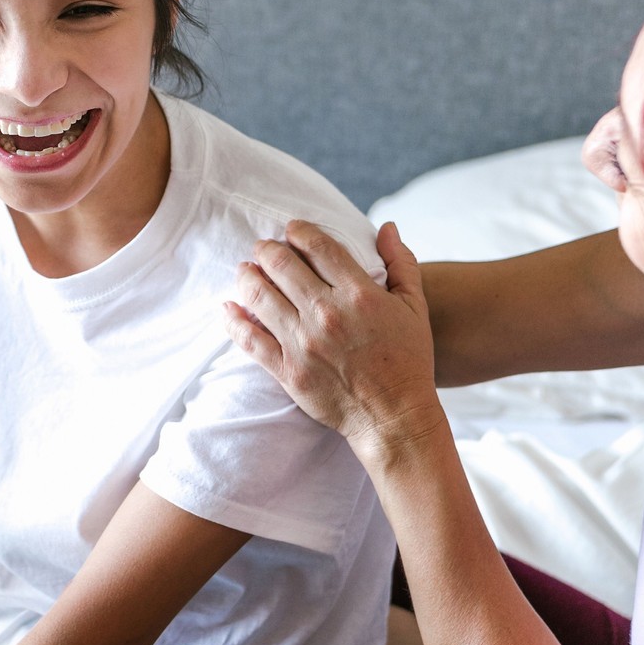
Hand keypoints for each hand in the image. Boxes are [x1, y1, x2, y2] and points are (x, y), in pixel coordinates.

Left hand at [224, 220, 444, 455]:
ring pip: (259, 295)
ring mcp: (303, 343)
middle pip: (281, 264)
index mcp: (359, 294)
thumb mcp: (415, 307)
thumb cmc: (409, 360)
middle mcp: (327, 314)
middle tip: (263, 247)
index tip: (291, 229)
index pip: (318, 246)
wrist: (394, 417)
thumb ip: (401, 263)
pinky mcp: (287, 370)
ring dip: (247, 276)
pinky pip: (250, 340)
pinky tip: (228, 307)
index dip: (298, 230)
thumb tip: (386, 226)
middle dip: (267, 249)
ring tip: (245, 270)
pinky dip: (234, 320)